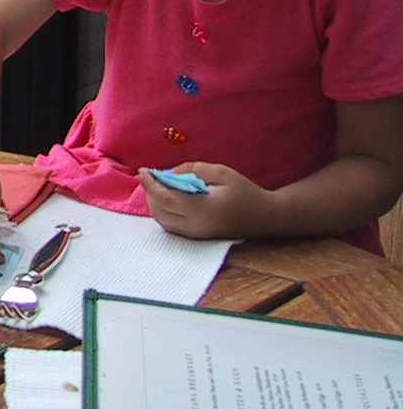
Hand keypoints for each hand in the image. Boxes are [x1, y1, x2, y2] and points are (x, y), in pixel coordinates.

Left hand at [139, 162, 271, 238]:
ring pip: (163, 221)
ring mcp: (197, 236)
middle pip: (159, 211)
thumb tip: (169, 173)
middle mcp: (196, 227)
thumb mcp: (221, 172)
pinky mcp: (198, 239)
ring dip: (155, 203)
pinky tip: (168, 198)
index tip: (143, 170)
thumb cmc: (245, 192)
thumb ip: (193, 169)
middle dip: (150, 192)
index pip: (165, 198)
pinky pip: (172, 226)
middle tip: (151, 175)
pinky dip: (164, 211)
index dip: (150, 184)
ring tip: (159, 185)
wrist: (266, 217)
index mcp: (203, 210)